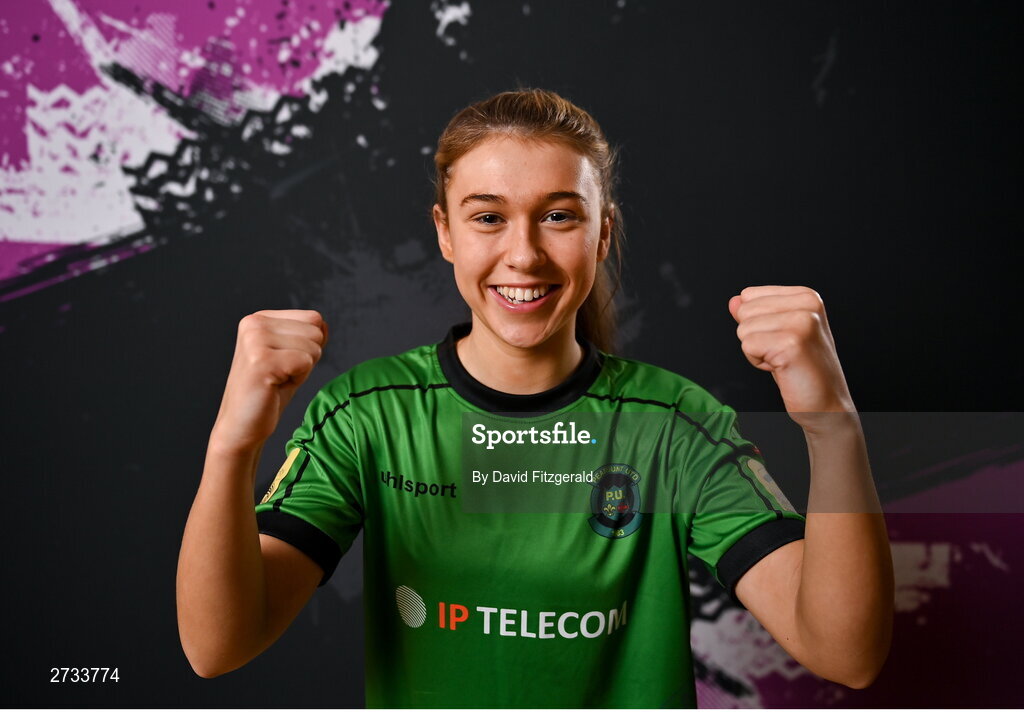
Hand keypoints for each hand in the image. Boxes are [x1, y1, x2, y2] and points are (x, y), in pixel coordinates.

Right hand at [211, 310, 327, 453]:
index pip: (314, 318)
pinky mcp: (261, 360)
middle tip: (280, 375)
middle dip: (306, 359)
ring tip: (276, 380)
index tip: (284, 363)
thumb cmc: (268, 393)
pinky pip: (305, 362)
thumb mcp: (292, 357)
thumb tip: (324, 323)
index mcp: (260, 318)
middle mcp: (254, 323)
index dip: (309, 346)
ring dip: (301, 371)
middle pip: (316, 331)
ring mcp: (255, 340)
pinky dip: (298, 379)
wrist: (241, 425)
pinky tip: (275, 387)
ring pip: (313, 347)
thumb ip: (307, 337)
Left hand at [728, 286, 854, 431]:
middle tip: (782, 353)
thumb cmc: (803, 370)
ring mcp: (801, 322)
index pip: (748, 295)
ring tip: (783, 360)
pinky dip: (758, 362)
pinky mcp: (791, 343)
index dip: (756, 323)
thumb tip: (734, 301)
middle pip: (744, 311)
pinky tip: (782, 368)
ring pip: (743, 329)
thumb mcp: (778, 333)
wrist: (827, 404)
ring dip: (757, 351)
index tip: (780, 339)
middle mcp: (807, 304)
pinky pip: (748, 346)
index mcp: (806, 296)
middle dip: (755, 337)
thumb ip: (757, 314)